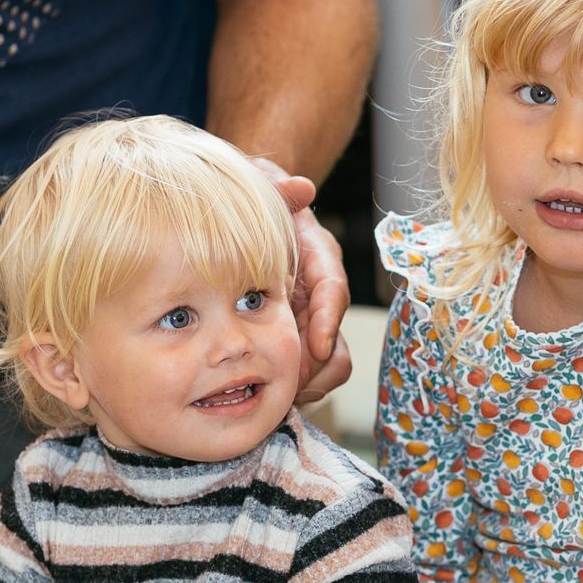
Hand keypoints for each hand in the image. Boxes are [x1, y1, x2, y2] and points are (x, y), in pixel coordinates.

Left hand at [260, 165, 354, 403]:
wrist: (246, 213)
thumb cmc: (258, 202)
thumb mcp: (266, 188)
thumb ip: (280, 189)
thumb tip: (300, 187)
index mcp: (318, 258)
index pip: (332, 291)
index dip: (328, 320)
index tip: (320, 346)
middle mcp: (319, 295)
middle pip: (335, 343)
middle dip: (315, 369)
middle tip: (288, 385)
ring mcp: (307, 321)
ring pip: (326, 365)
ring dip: (305, 384)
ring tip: (275, 395)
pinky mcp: (292, 338)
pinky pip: (304, 373)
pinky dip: (291, 386)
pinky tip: (263, 392)